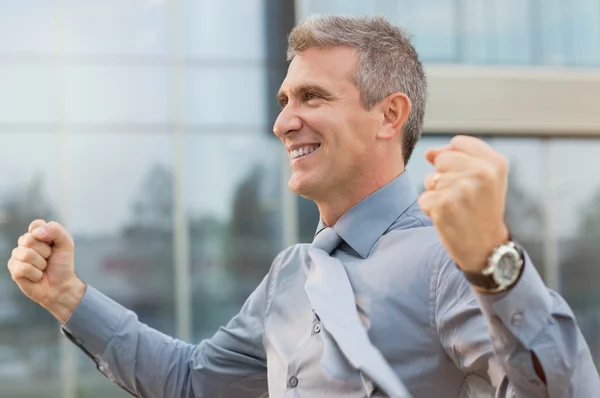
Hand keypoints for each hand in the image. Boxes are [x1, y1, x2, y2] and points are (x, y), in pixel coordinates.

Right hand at [7, 219, 85, 323]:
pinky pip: (23, 268)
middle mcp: (25, 243)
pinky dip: (35, 274)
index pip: (36, 225)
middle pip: (30, 239)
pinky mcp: (14, 269)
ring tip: (43, 268)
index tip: (53, 244)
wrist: (61, 285)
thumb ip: (56, 230)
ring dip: (41, 264)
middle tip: (49, 258)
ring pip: (26, 254)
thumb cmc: (62, 264)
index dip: (47, 235)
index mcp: (37, 234)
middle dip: (45, 251)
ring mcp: (17, 256)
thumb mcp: (66, 243)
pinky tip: (37, 276)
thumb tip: (36, 233)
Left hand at [418, 135, 509, 272]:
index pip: (458, 143)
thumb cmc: (481, 210)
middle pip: (441, 159)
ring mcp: (462, 188)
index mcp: (495, 163)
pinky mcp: (444, 205)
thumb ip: (458, 157)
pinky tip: (448, 219)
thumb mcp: (483, 179)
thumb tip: (429, 153)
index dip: (454, 160)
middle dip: (445, 177)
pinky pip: (423, 198)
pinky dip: (430, 210)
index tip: (468, 179)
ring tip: (457, 209)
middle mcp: (481, 173)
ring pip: (430, 180)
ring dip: (437, 195)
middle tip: (463, 198)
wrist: (485, 248)